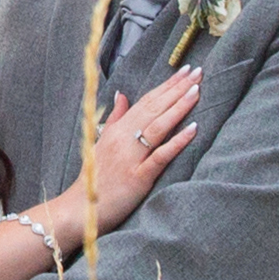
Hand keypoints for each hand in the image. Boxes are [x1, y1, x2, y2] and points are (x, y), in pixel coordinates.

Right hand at [84, 64, 202, 226]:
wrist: (81, 209)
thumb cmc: (95, 178)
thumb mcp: (101, 143)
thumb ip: (115, 118)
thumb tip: (123, 94)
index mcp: (117, 130)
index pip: (146, 102)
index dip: (166, 85)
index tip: (185, 71)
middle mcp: (123, 139)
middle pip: (154, 109)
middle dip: (177, 89)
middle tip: (197, 72)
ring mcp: (131, 158)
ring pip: (158, 126)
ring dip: (179, 107)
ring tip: (196, 91)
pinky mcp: (138, 177)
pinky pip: (160, 156)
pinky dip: (177, 141)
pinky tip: (194, 128)